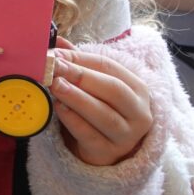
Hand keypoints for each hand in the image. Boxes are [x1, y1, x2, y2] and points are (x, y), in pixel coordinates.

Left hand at [50, 42, 152, 165]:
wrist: (106, 148)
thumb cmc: (101, 108)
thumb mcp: (95, 85)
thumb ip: (78, 62)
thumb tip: (57, 42)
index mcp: (137, 88)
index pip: (110, 67)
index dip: (82, 59)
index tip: (56, 54)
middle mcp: (138, 112)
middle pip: (113, 90)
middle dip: (81, 76)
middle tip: (55, 68)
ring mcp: (127, 135)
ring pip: (104, 115)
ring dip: (77, 98)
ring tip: (55, 86)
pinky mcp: (109, 153)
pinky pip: (90, 135)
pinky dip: (73, 121)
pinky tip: (59, 108)